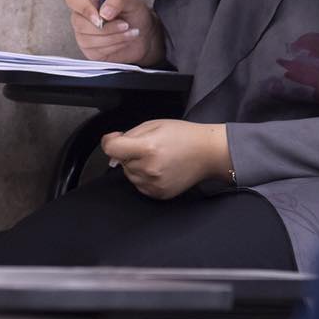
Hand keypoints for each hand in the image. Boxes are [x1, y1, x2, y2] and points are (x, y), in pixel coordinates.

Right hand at [66, 0, 165, 65]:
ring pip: (88, 39)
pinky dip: (115, 46)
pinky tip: (125, 41)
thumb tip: (103, 13)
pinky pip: (97, 51)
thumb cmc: (135, 14)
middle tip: (125, 24)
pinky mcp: (90, 51)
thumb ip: (117, 0)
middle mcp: (81, 16)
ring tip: (130, 31)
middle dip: (106, 27)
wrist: (145, 35)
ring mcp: (83, 35)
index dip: (84, 8)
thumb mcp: (131, 1)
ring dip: (114, 37)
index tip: (101, 17)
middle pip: (79, 23)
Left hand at [102, 120, 233, 199]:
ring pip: (129, 174)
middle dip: (129, 153)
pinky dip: (144, 177)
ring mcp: (154, 184)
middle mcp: (149, 169)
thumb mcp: (155, 124)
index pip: (111, 149)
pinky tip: (160, 168)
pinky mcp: (158, 194)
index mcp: (147, 148)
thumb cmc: (184, 136)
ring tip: (157, 158)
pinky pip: (139, 185)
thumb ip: (130, 134)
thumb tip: (113, 145)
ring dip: (136, 166)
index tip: (115, 138)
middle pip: (122, 162)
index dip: (110, 141)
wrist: (208, 153)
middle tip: (150, 146)